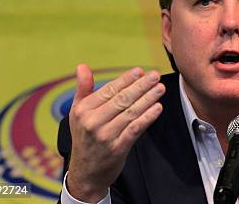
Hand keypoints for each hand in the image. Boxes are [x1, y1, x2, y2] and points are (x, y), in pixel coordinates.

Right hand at [66, 64, 164, 201]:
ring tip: (160, 88)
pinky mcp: (118, 148)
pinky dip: (147, 118)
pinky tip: (158, 108)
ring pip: (131, 113)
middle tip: (155, 76)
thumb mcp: (78, 113)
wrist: (86, 173)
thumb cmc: (84, 137)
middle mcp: (93, 122)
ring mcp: (105, 136)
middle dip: (141, 86)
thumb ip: (83, 89)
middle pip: (122, 99)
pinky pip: (135, 129)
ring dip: (148, 99)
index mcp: (83, 110)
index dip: (125, 80)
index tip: (139, 71)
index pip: (108, 90)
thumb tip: (82, 66)